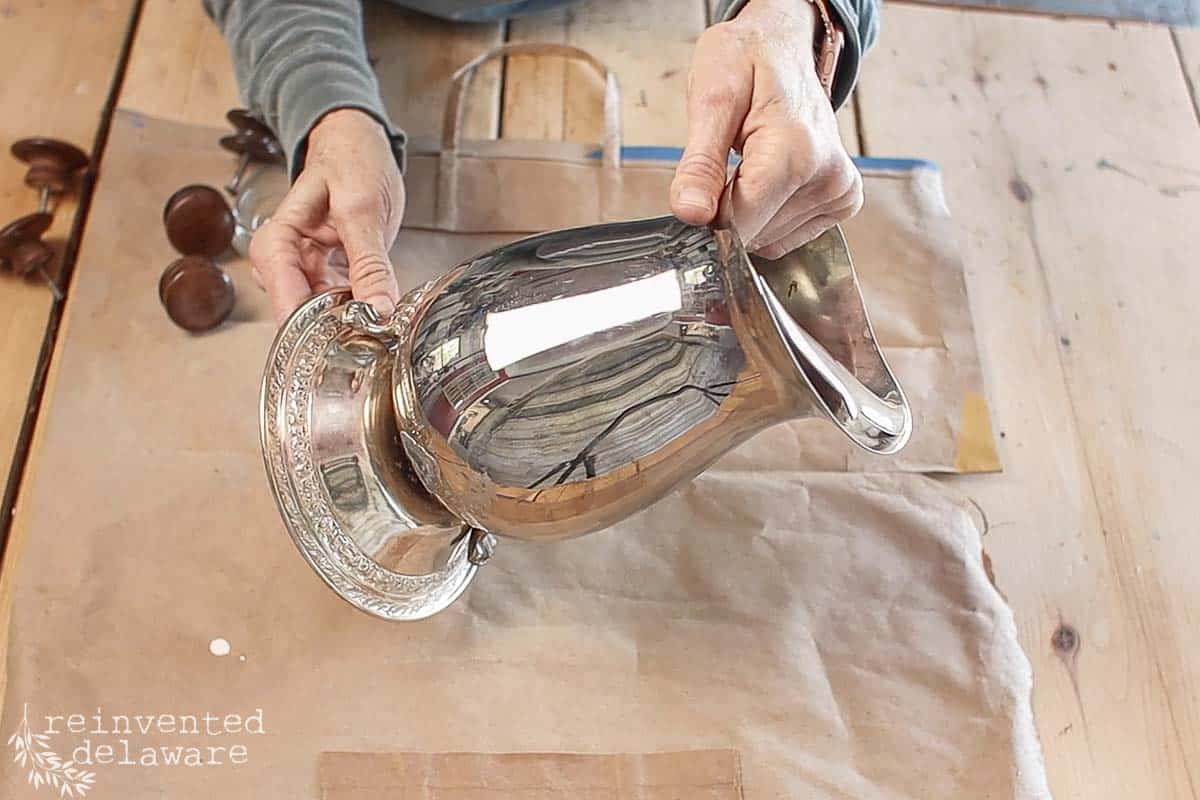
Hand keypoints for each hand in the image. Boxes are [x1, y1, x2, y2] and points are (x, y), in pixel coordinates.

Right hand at [250, 108, 403, 323]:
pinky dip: (359, 308)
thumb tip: (378, 310)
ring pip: (322, 314)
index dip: (313, 325)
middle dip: (335, 330)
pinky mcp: (326, 274)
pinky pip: (340, 303)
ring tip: (381, 324)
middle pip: (300, 313)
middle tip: (373, 338)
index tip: (346, 342)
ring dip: (350, 322)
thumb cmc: (350, 162)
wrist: (356, 143)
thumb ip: (369, 263)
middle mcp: (284, 261)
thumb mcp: (363, 210)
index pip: (284, 297)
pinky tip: (379, 309)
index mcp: (278, 240)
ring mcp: (305, 270)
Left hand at [669, 0, 861, 257]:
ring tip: (752, 163)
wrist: (784, 45)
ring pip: (769, 240)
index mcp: (795, 149)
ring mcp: (840, 189)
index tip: (703, 180)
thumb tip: (690, 213)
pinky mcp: (844, 199)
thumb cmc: (747, 61)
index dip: (709, 211)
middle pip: (753, 233)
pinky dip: (769, 217)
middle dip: (727, 209)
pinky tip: (770, 179)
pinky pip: (789, 237)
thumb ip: (700, 163)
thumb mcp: (711, 99)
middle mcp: (827, 174)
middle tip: (729, 161)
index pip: (739, 221)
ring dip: (749, 212)